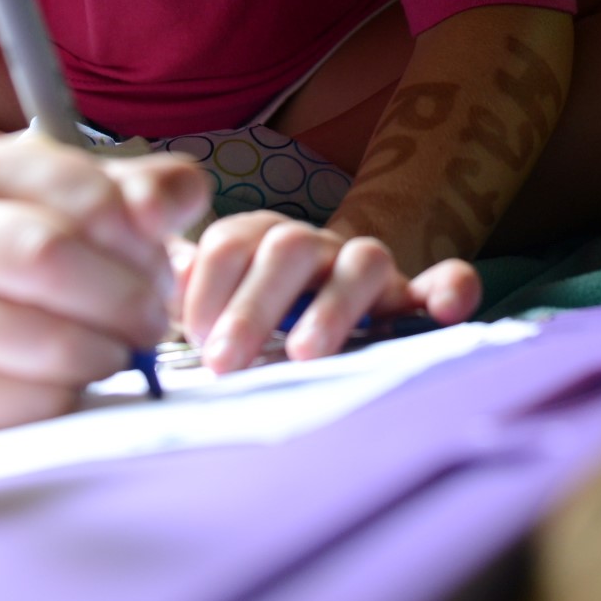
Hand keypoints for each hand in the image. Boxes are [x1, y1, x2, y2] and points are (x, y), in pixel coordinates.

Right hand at [0, 134, 208, 429]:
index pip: (92, 199)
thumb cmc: (57, 252)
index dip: (143, 243)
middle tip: (152, 320)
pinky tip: (73, 382)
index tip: (160, 271)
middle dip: (125, 297)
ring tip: (118, 351)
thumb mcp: (111, 204)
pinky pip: (24, 399)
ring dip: (103, 351)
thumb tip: (156, 210)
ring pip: (38, 334)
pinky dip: (69, 396)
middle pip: (48, 255)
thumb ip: (159, 189)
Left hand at [177, 211, 479, 373]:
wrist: (317, 297)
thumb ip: (185, 292)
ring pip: (363, 260)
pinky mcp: (414, 294)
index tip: (192, 337)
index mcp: (259, 240)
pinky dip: (450, 287)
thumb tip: (150, 290)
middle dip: (253, 304)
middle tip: (223, 360)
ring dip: (333, 305)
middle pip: (288, 248)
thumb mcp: (211, 302)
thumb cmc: (251, 312)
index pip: (229, 242)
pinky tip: (448, 310)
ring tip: (303, 354)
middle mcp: (313, 245)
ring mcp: (365, 266)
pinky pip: (446, 277)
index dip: (207, 286)